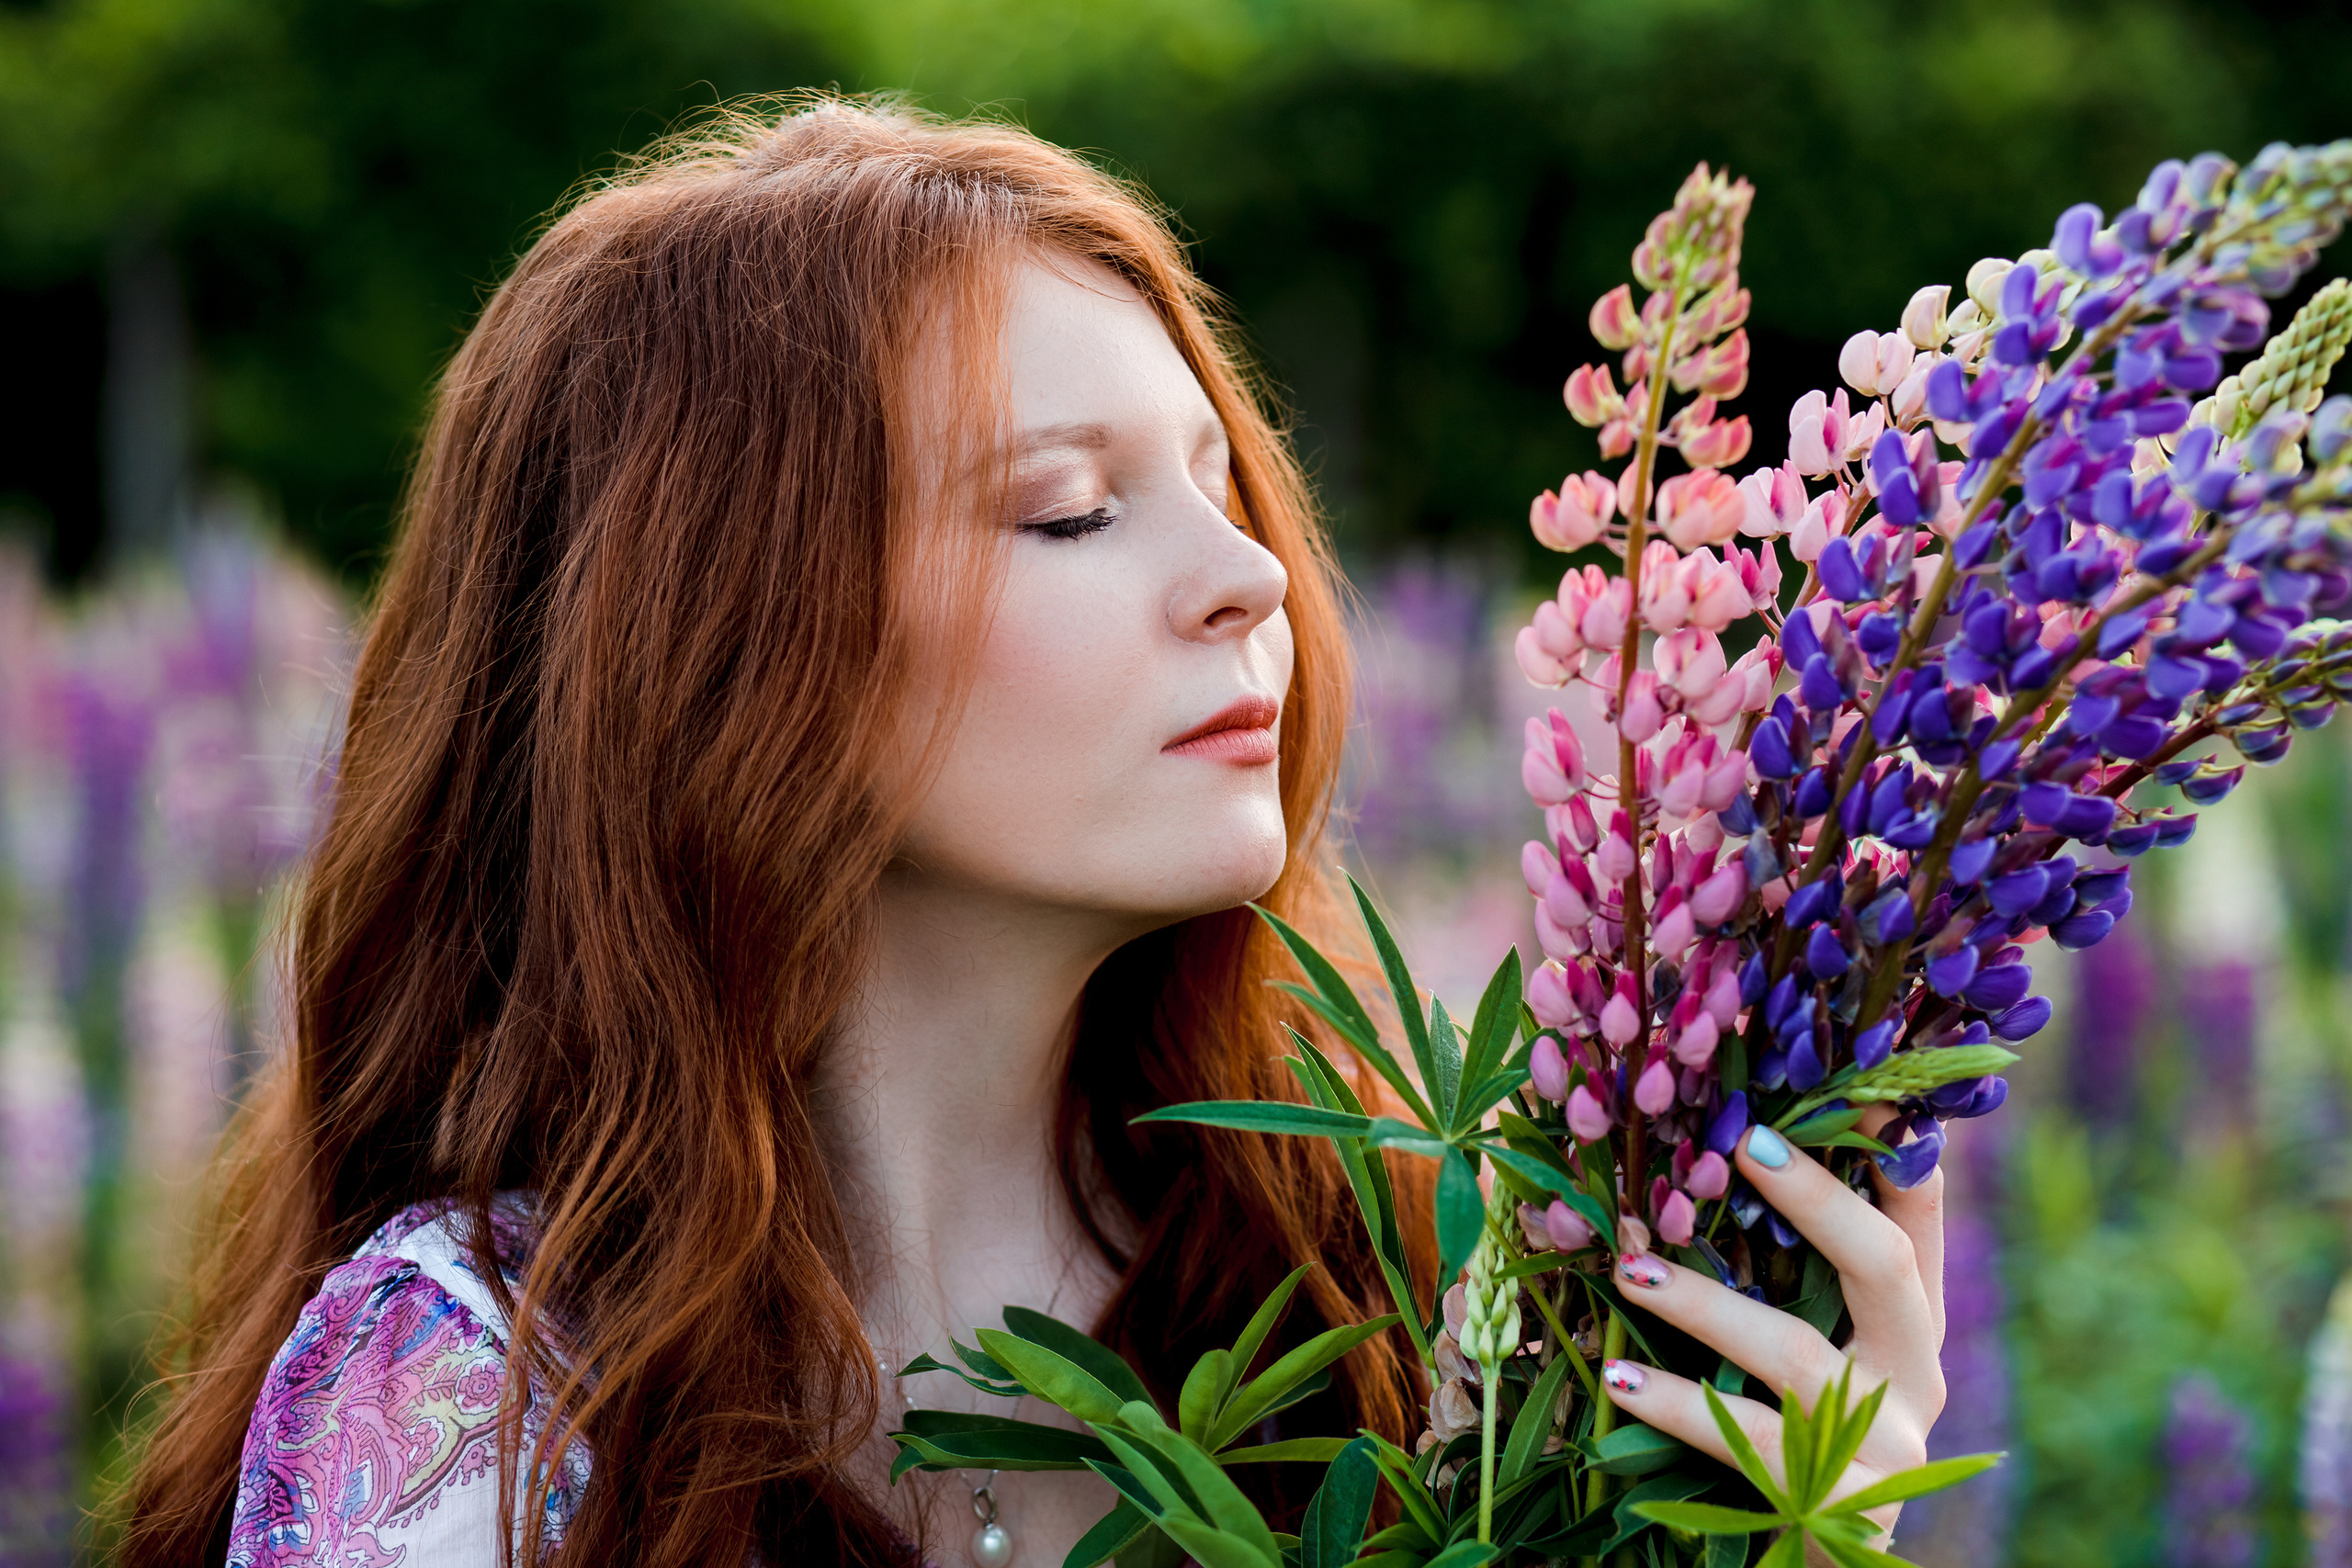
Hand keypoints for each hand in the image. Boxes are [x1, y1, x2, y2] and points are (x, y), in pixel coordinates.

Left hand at [1596, 1110, 1945, 1538]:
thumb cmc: (1808, 1435)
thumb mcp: (1821, 1350)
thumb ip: (1797, 1274)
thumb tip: (1716, 1153)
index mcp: (1912, 1323)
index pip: (1917, 1215)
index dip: (1892, 1146)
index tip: (1854, 1079)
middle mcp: (1915, 1372)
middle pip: (1882, 1265)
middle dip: (1815, 1199)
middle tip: (1744, 1141)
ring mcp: (1884, 1438)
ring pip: (1794, 1352)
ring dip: (1705, 1303)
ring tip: (1628, 1266)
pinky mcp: (1836, 1499)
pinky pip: (1742, 1436)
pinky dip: (1673, 1403)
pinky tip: (1617, 1373)